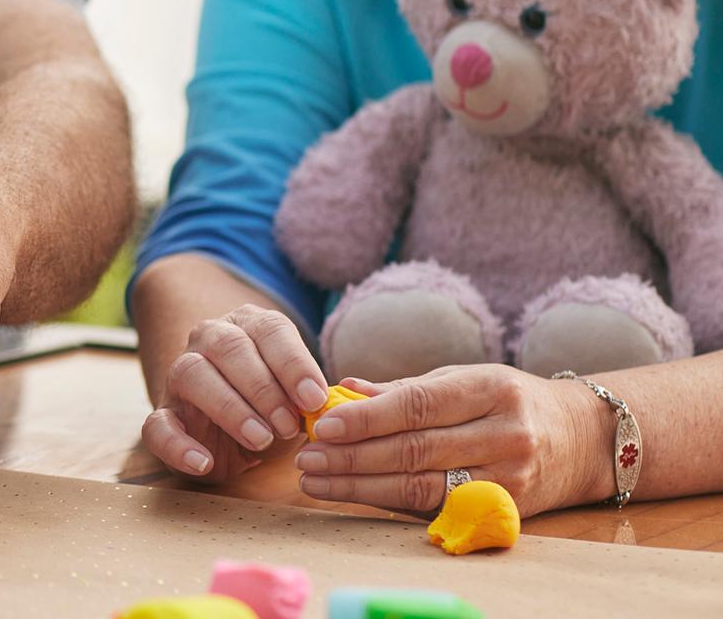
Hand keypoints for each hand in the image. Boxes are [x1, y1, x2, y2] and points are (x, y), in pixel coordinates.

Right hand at [141, 305, 328, 481]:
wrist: (228, 431)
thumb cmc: (271, 407)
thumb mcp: (294, 399)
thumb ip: (309, 401)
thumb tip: (329, 408)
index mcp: (248, 327)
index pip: (270, 330)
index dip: (293, 363)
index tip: (314, 399)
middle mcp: (208, 340)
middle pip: (229, 347)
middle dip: (263, 388)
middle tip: (289, 426)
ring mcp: (178, 376)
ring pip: (192, 375)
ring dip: (230, 408)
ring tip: (261, 440)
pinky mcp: (162, 414)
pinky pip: (157, 424)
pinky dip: (178, 445)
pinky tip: (204, 462)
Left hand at [294, 365, 607, 516]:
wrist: (585, 440)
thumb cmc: (508, 402)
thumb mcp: (465, 380)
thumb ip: (404, 388)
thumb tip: (342, 389)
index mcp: (491, 389)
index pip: (418, 405)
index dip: (366, 418)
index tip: (322, 425)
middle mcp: (505, 433)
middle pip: (413, 449)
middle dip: (350, 456)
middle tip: (305, 457)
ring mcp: (508, 476)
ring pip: (420, 486)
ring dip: (358, 485)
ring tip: (315, 479)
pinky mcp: (505, 509)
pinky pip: (435, 508)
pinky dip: (387, 502)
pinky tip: (352, 494)